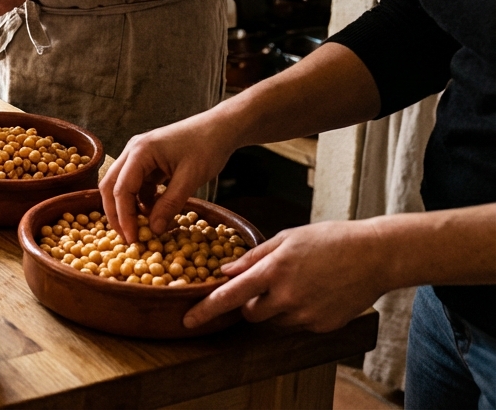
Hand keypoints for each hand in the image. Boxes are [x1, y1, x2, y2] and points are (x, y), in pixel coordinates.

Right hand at [100, 111, 238, 243]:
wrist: (220, 127)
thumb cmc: (207, 147)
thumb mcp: (191, 178)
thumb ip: (170, 204)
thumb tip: (153, 230)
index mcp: (140, 151)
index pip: (121, 189)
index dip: (124, 217)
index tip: (132, 239)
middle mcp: (132, 151)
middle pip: (111, 186)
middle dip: (117, 214)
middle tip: (129, 238)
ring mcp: (138, 155)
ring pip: (121, 186)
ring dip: (129, 208)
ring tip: (144, 228)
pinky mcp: (147, 161)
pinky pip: (136, 184)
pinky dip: (142, 201)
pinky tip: (155, 212)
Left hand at [183, 220, 392, 331]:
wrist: (375, 255)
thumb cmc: (329, 240)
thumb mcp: (287, 238)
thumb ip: (253, 257)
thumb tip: (225, 271)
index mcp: (274, 270)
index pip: (230, 296)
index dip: (206, 309)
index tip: (188, 319)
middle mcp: (287, 297)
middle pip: (250, 314)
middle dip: (249, 303)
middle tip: (266, 284)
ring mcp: (306, 314)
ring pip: (274, 320)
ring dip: (275, 307)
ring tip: (299, 283)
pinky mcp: (322, 326)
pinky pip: (297, 324)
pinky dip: (298, 312)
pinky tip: (316, 292)